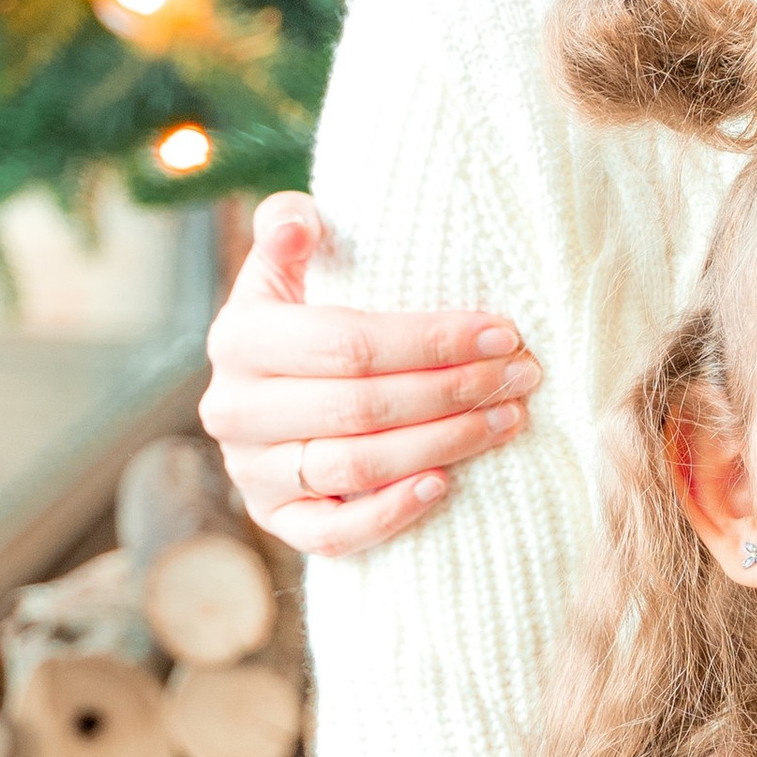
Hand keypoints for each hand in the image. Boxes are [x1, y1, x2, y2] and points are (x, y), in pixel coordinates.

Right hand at [199, 191, 539, 551]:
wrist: (274, 389)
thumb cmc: (305, 315)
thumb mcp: (288, 266)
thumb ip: (291, 228)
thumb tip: (298, 223)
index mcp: (240, 337)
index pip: (347, 343)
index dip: (430, 340)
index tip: (503, 332)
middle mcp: (234, 409)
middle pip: (361, 406)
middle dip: (454, 389)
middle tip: (522, 376)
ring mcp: (251, 471)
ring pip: (357, 466)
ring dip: (443, 444)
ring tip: (507, 419)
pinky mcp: (273, 520)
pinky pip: (333, 533)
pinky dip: (391, 513)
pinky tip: (445, 486)